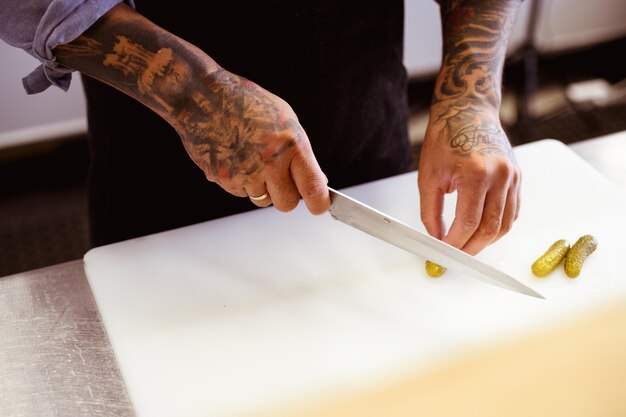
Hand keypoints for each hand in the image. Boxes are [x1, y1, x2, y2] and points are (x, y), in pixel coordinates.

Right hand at [173, 69, 329, 214]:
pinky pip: (240, 193)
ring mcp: (244, 173)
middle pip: (287, 204)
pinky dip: (240, 182)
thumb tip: (318, 181)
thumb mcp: (285, 120)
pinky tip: (235, 158)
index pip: (313, 188)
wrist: (203, 98)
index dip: (319, 203)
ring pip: (262, 200)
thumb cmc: (247, 104)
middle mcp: (269, 162)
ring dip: (262, 188)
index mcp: (291, 145)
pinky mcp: (223, 179)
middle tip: (280, 179)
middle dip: (287, 196)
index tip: (319, 205)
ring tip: (252, 160)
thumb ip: (301, 153)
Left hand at [418, 101, 520, 254]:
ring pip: (506, 224)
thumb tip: (436, 237)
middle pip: (491, 228)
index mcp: (477, 173)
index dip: (455, 242)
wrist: (467, 111)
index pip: (468, 222)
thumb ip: (431, 211)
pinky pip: (513, 211)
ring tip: (468, 245)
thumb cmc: (446, 137)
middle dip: (472, 248)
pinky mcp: (518, 177)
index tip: (444, 251)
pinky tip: (483, 230)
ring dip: (487, 240)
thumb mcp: (428, 176)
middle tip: (457, 255)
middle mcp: (501, 175)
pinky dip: (499, 226)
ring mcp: (513, 176)